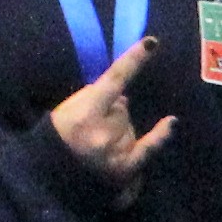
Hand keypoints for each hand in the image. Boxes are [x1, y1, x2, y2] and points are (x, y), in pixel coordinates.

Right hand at [48, 41, 174, 181]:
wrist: (51, 179)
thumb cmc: (58, 138)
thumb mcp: (67, 110)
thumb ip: (93, 98)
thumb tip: (123, 96)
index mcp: (84, 114)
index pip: (114, 80)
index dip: (132, 61)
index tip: (151, 43)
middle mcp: (104, 132)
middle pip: (123, 107)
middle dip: (111, 112)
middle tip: (90, 128)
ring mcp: (117, 151)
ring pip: (130, 125)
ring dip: (120, 129)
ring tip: (97, 145)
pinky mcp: (126, 169)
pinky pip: (149, 147)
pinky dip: (160, 135)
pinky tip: (170, 122)